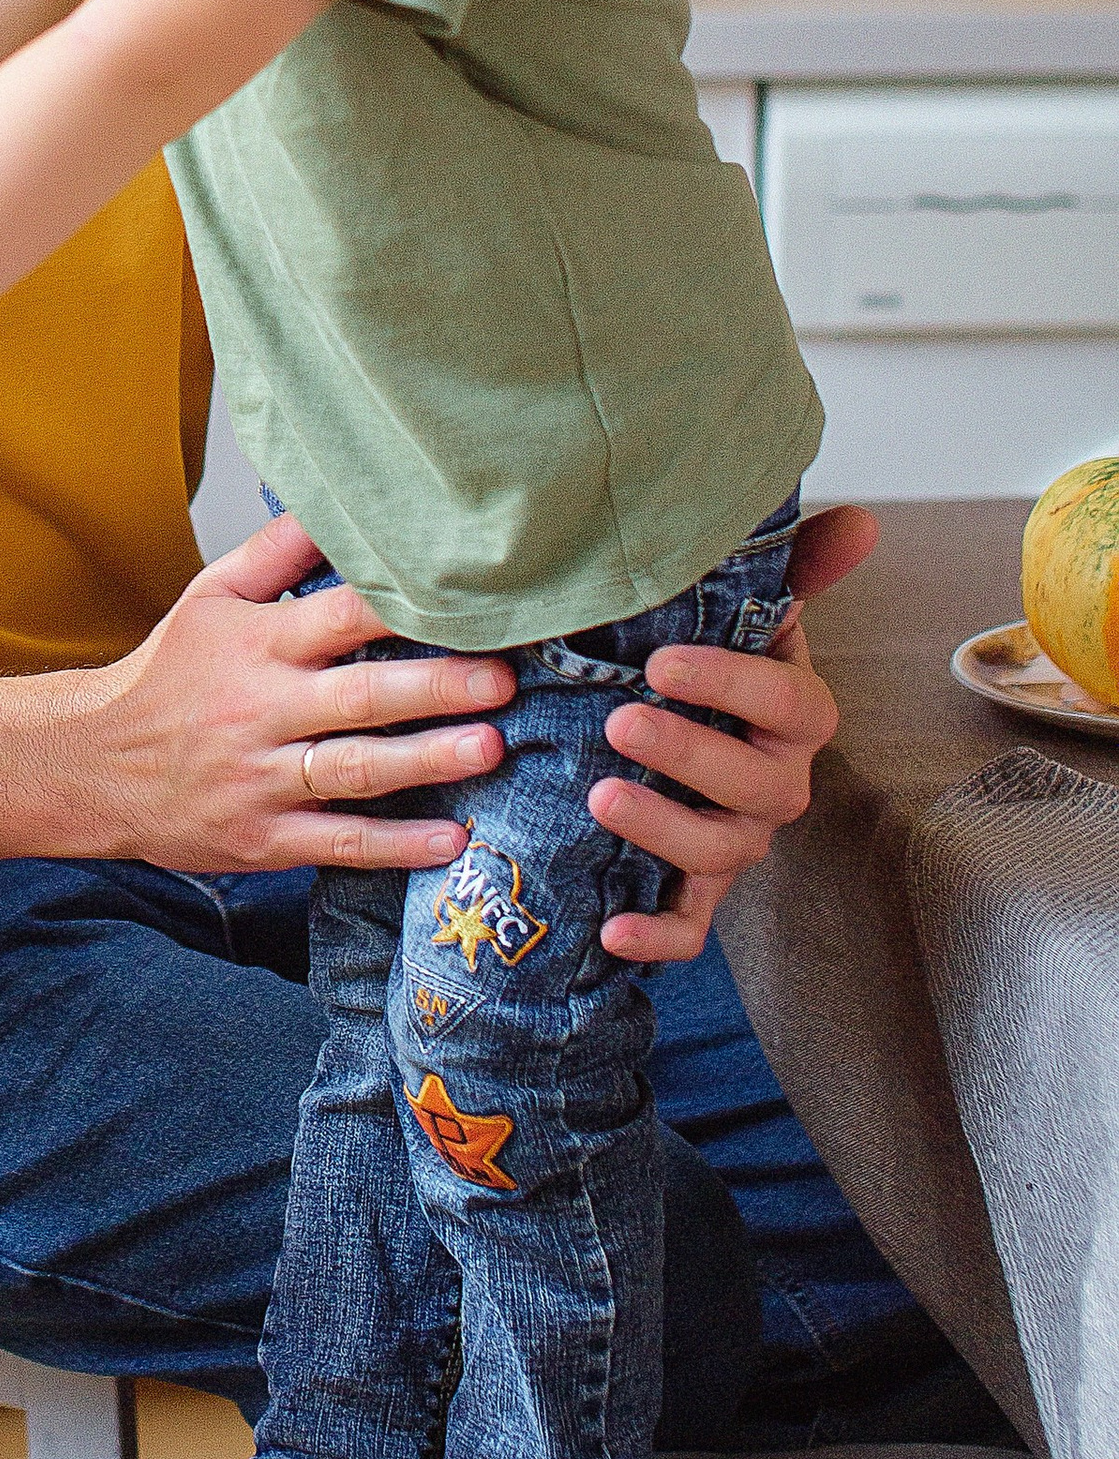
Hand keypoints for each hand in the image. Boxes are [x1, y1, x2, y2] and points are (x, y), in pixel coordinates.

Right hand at [46, 511, 514, 873]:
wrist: (93, 765)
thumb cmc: (168, 676)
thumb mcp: (210, 599)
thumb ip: (277, 552)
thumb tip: (334, 499)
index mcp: (257, 645)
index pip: (337, 616)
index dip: (401, 607)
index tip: (468, 603)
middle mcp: (262, 710)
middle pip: (359, 696)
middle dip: (435, 687)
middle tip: (502, 680)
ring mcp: (263, 778)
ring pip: (354, 769)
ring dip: (425, 761)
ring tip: (489, 750)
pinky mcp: (264, 837)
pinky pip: (338, 842)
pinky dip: (396, 844)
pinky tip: (450, 839)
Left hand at [588, 501, 870, 959]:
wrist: (668, 723)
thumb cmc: (708, 661)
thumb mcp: (746, 607)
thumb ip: (799, 566)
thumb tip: (861, 521)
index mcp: (793, 717)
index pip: (788, 705)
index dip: (731, 686)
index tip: (660, 662)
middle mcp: (774, 785)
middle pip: (756, 788)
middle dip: (689, 757)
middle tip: (618, 723)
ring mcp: (738, 841)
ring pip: (721, 855)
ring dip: (662, 831)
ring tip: (597, 795)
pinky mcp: (694, 890)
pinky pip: (689, 928)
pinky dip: (656, 937)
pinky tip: (610, 928)